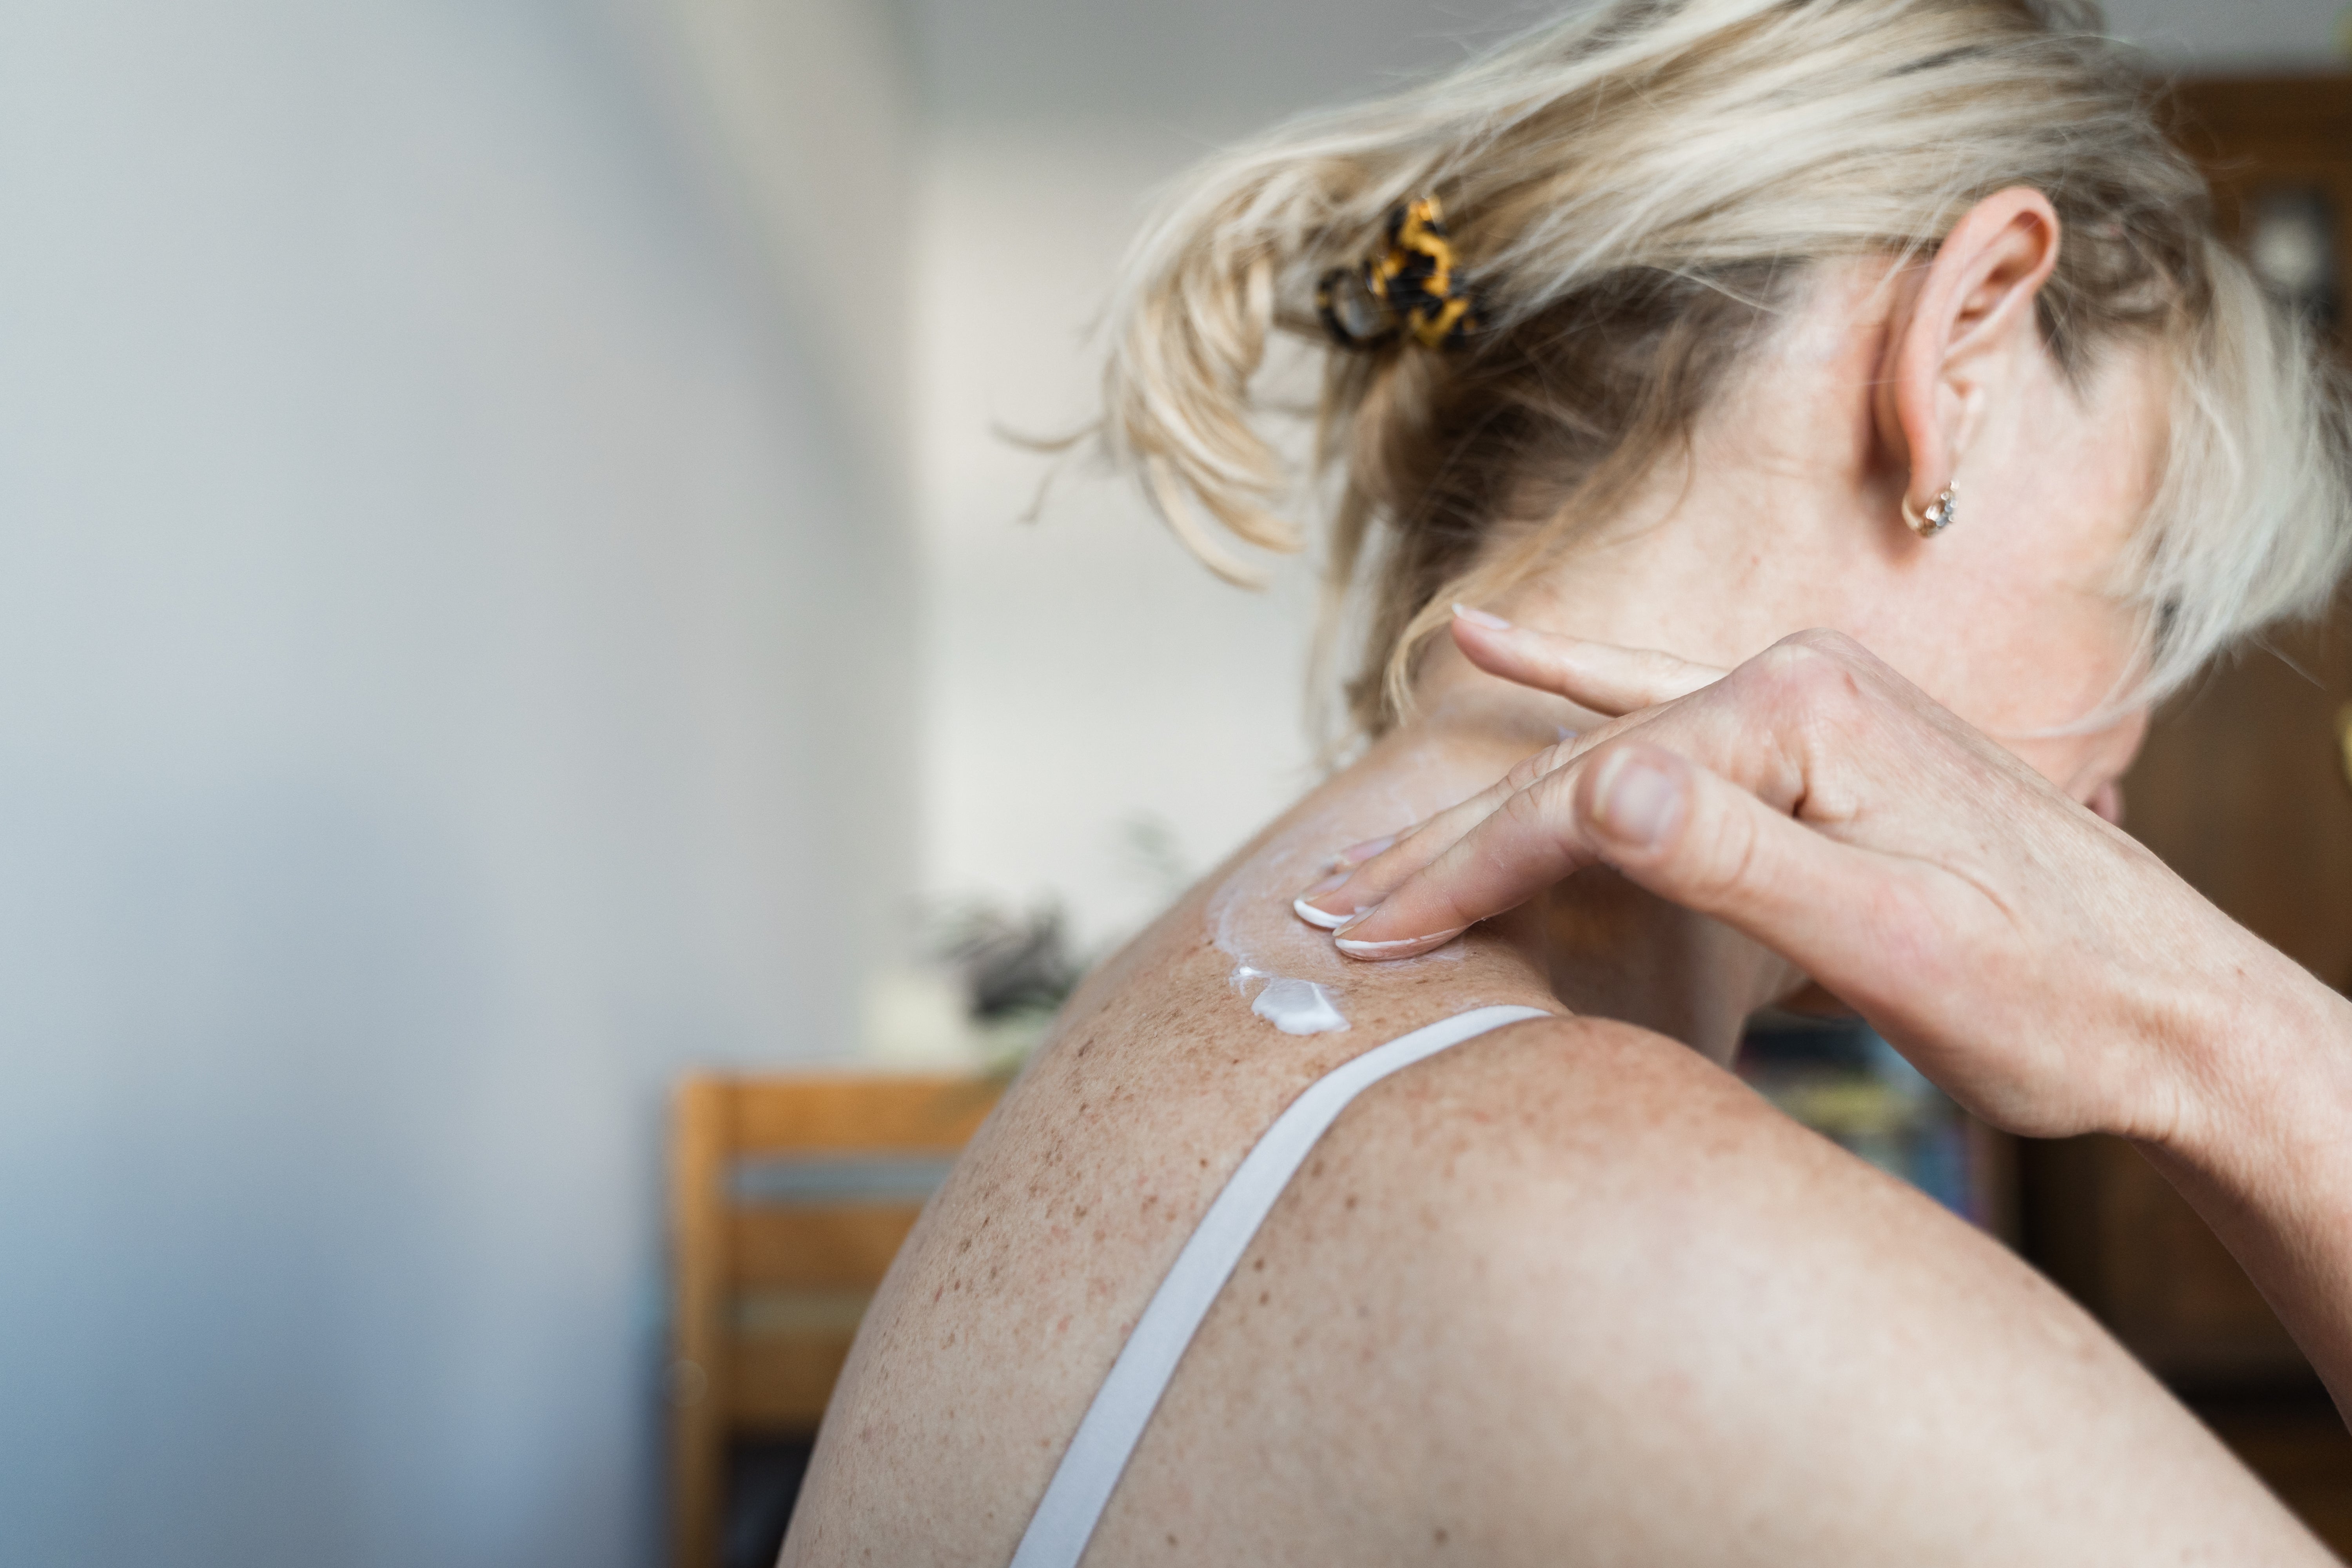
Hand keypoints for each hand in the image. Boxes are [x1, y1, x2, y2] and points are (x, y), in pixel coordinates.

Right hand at [1297, 614, 2304, 1144]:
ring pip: (1603, 751)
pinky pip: (1659, 709)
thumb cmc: (2052, 997)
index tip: (1367, 931)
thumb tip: (1598, 786)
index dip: (1469, 871)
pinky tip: (1495, 644)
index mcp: (1804, 712)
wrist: (2180, 1015)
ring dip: (1488, 803)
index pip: (1588, 798)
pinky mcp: (1814, 748)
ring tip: (1376, 839)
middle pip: (1582, 769)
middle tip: (1327, 909)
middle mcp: (1799, 679)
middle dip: (1451, 847)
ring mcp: (1807, 704)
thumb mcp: (1896, 943)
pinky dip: (1571, 685)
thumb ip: (1741, 856)